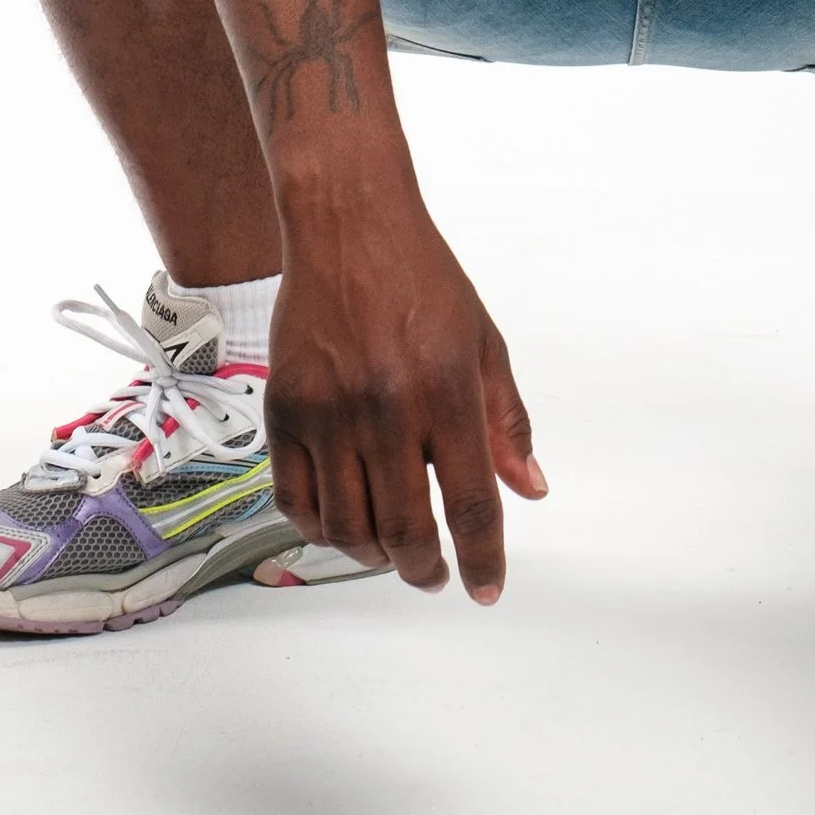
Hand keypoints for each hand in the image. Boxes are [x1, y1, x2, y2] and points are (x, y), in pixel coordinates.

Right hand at [262, 188, 545, 602]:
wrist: (347, 226)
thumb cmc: (423, 281)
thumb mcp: (485, 344)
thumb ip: (507, 423)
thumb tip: (530, 490)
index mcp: (446, 392)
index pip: (470, 502)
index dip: (482, 558)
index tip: (486, 588)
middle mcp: (386, 408)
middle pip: (403, 529)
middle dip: (424, 569)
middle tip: (434, 575)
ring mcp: (328, 412)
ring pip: (345, 527)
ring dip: (373, 556)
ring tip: (391, 551)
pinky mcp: (284, 409)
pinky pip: (294, 499)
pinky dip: (319, 529)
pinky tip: (343, 525)